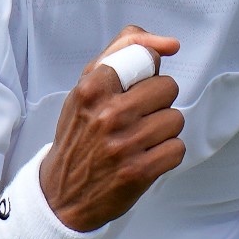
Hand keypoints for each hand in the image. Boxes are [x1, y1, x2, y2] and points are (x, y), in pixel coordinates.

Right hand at [40, 27, 185, 231]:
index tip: (135, 88)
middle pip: (168, 88)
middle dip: (156, 102)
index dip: (146, 74)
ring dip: (162, 130)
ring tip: (138, 140)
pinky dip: (165, 154)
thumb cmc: (79, 134)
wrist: (61, 194)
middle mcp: (108, 114)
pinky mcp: (139, 171)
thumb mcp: (87, 86)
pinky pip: (177, 148)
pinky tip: (144, 157)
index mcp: (92, 88)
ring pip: (175, 119)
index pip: (146, 57)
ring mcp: (124, 144)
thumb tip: (169, 44)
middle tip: (135, 118)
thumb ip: (123, 50)